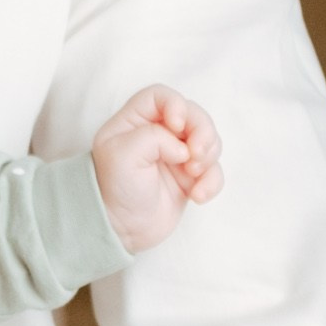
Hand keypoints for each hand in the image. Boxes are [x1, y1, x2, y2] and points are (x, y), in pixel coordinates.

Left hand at [92, 85, 222, 252]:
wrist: (119, 228)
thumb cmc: (113, 188)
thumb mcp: (122, 155)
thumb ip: (153, 137)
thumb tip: (183, 148)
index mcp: (134, 121)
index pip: (161, 96)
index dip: (176, 105)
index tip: (176, 126)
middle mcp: (157, 134)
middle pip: (193, 115)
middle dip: (202, 131)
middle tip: (197, 153)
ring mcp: (176, 155)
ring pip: (208, 141)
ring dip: (209, 156)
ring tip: (193, 174)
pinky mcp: (190, 177)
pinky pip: (213, 171)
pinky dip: (211, 181)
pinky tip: (197, 196)